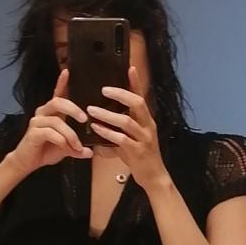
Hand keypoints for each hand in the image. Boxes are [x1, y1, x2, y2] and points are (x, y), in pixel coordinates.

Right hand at [7, 69, 92, 175]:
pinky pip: (50, 133)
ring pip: (57, 121)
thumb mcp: (66, 149)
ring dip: (70, 134)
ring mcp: (37, 122)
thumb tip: (91, 152)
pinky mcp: (33, 132)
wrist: (27, 163)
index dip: (61, 82)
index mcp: (52, 113)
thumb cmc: (46, 151)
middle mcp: (43, 113)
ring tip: (77, 146)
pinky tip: (66, 148)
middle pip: (58, 102)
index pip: (57, 94)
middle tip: (84, 119)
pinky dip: (61, 141)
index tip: (67, 71)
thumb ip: (77, 148)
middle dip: (73, 109)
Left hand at [87, 65, 169, 192]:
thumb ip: (119, 128)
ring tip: (91, 110)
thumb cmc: (140, 156)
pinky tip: (96, 128)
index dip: (136, 82)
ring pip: (126, 121)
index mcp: (147, 120)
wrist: (153, 177)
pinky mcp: (137, 151)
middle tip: (103, 90)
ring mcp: (144, 138)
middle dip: (120, 94)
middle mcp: (148, 126)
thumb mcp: (131, 138)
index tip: (130, 67)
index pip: (142, 97)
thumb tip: (100, 119)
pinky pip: (121, 139)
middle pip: (137, 103)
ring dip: (107, 114)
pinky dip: (107, 132)